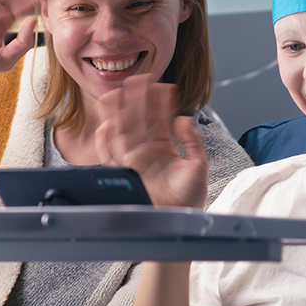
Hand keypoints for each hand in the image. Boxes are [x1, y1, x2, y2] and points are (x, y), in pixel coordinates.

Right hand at [95, 74, 207, 208]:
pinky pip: (110, 156)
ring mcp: (133, 163)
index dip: (160, 103)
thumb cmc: (189, 202)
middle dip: (135, 101)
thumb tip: (185, 119)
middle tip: (135, 80)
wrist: (178, 225)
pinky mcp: (124, 175)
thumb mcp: (198, 167)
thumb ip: (192, 142)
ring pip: (121, 132)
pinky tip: (107, 126)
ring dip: (118, 113)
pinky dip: (106, 142)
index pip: (159, 120)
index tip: (162, 86)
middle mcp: (146, 153)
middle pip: (137, 121)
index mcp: (163, 149)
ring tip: (115, 93)